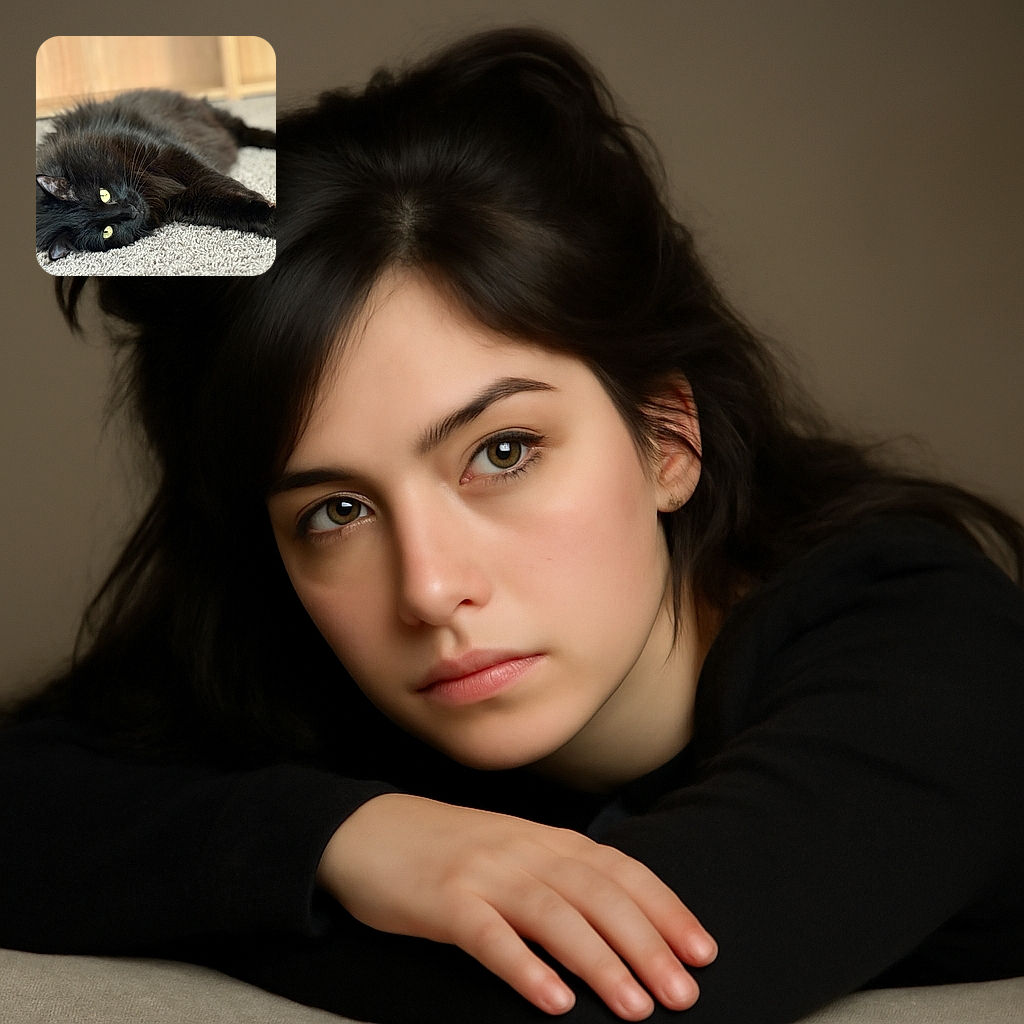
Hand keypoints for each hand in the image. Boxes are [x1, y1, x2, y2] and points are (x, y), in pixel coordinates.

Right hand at [317, 793, 716, 1018]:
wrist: (367, 830)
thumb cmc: (448, 850)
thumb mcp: (512, 850)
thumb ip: (560, 875)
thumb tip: (623, 921)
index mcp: (546, 838)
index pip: (620, 870)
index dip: (665, 909)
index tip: (702, 951)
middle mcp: (523, 850)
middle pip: (598, 894)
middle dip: (647, 944)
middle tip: (684, 994)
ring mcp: (484, 874)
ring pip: (554, 915)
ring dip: (600, 962)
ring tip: (636, 1007)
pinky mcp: (444, 901)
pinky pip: (489, 938)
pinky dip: (525, 968)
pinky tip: (553, 1002)